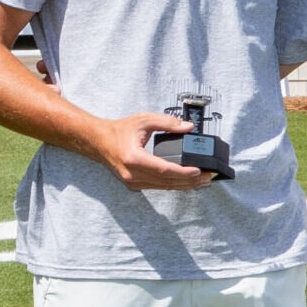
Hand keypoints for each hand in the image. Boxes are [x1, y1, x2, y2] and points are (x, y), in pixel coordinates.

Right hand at [97, 111, 212, 190]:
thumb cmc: (119, 130)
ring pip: (164, 187)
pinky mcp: (134, 184)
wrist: (97, 141)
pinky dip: (174, 184)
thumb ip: (167, 122)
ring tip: (203, 182)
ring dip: (185, 185)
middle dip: (190, 181)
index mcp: (134, 158)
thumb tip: (188, 127)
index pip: (164, 170)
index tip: (200, 171)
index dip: (184, 172)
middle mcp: (132, 174)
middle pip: (167, 182)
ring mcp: (132, 181)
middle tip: (209, 177)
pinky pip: (158, 186)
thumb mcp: (143, 120)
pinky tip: (187, 182)